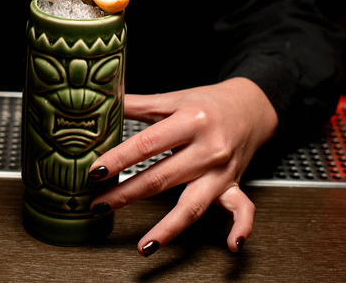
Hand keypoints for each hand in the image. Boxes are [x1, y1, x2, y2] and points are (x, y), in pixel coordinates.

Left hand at [89, 77, 277, 254]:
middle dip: (126, 194)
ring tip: (144, 246)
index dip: (119, 159)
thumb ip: (136, 103)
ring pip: (193, 205)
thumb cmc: (207, 104)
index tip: (95, 171)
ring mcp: (221, 171)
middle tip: (99, 205)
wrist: (250, 107)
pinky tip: (231, 245)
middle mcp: (208, 148)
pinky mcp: (234, 185)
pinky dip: (241, 228)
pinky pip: (242, 209)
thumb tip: (102, 102)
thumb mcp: (172, 98)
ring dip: (167, 228)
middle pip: (162, 178)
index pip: (148, 143)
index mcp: (190, 121)